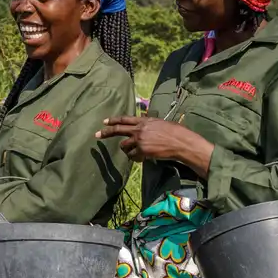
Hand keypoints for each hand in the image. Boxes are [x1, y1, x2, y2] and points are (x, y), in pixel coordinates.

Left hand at [96, 116, 213, 172]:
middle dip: (106, 132)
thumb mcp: (160, 123)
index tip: (104, 121)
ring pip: (124, 146)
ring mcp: (139, 140)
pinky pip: (132, 156)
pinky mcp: (142, 150)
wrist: (180, 142)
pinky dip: (136, 158)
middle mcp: (139, 129)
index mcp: (144, 121)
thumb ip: (150, 125)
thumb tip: (144, 126)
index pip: (125, 119)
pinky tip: (143, 158)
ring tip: (137, 152)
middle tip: (97, 134)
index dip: (114, 120)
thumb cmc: (175, 133)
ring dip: (128, 151)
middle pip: (118, 130)